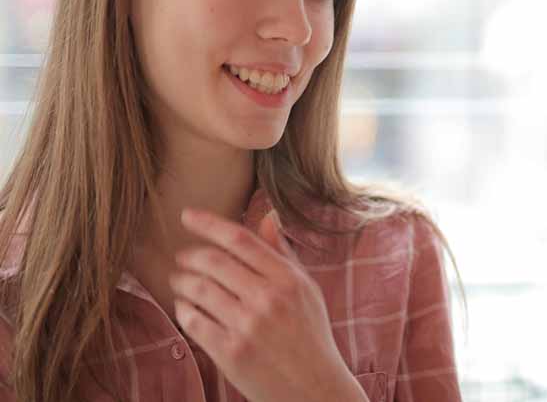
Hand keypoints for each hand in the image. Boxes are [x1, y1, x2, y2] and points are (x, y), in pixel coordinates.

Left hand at [171, 208, 366, 401]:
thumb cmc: (310, 334)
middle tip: (182, 256)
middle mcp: (268, 299)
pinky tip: (185, 308)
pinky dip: (183, 310)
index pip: (241, 240)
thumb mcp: (306, 290)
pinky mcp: (231, 352)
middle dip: (190, 255)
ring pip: (199, 290)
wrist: (314, 387)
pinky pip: (194, 321)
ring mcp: (248, 326)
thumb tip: (268, 216)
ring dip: (182, 281)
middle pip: (214, 262)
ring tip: (180, 281)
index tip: (187, 215)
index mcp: (288, 279)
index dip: (209, 224)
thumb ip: (283, 253)